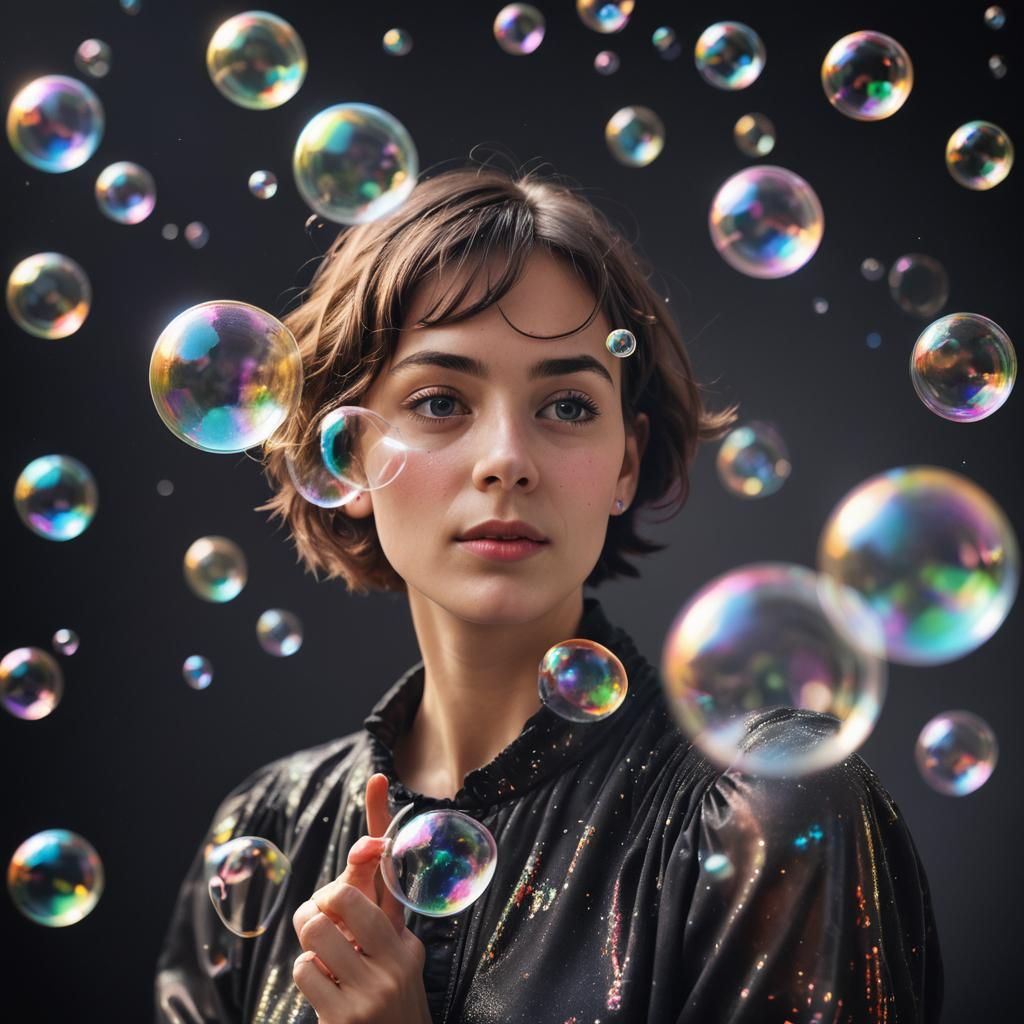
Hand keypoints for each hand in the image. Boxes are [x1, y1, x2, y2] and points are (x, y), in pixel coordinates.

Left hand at [291, 773, 430, 1022]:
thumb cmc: (382, 999)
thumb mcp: (386, 956)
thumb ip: (368, 906)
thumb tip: (367, 846)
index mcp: (406, 938)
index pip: (391, 872)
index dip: (380, 819)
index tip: (377, 778)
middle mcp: (396, 958)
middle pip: (340, 894)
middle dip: (320, 906)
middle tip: (326, 926)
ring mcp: (373, 989)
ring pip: (314, 929)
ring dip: (309, 943)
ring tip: (325, 960)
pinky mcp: (347, 1017)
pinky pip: (303, 969)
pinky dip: (307, 976)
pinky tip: (327, 992)